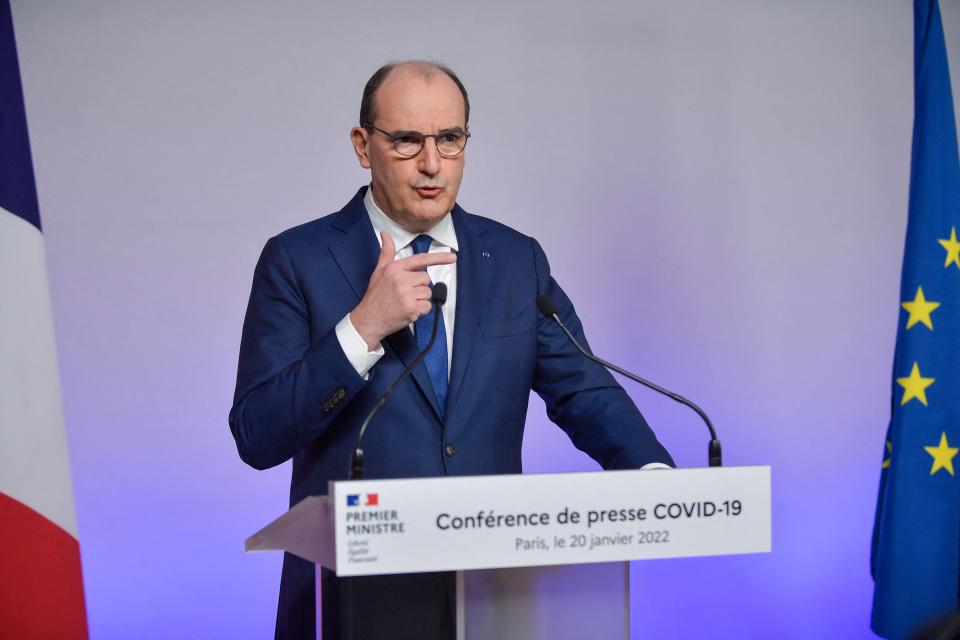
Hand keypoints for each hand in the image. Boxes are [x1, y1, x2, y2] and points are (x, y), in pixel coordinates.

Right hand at [350, 232, 455, 349]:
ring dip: (419, 299)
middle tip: (404, 293)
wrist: (369, 319)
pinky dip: (421, 310)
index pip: (421, 260)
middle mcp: (401, 279)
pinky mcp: (412, 308)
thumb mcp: (379, 270)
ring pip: (427, 293)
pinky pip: (427, 306)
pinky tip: (408, 310)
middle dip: (418, 286)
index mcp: (395, 268)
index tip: (453, 258)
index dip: (439, 258)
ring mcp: (407, 294)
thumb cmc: (376, 295)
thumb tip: (385, 234)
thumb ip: (386, 252)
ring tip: (404, 302)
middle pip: (426, 279)